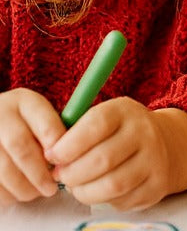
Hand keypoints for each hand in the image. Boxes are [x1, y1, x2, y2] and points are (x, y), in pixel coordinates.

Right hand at [0, 88, 63, 202]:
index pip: (46, 125)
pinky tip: (17, 194)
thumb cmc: (25, 122)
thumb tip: (71, 158)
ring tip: (36, 193)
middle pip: (22, 148)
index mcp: (24, 101)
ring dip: (23, 187)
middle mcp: (1, 115)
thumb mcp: (39, 115)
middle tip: (51, 188)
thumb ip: (53, 130)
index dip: (58, 149)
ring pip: (4, 169)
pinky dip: (7, 194)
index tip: (66, 164)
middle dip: (39, 173)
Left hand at [47, 100, 186, 209]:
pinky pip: (122, 201)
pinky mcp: (157, 184)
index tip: (52, 156)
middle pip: (102, 159)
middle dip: (72, 174)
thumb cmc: (119, 132)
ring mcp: (155, 158)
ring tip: (76, 186)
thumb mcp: (103, 119)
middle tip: (61, 176)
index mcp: (125, 110)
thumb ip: (77, 132)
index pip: (96, 125)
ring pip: (112, 185)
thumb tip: (50, 157)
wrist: (165, 143)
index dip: (68, 145)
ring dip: (84, 191)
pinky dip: (103, 200)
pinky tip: (99, 190)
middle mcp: (145, 131)